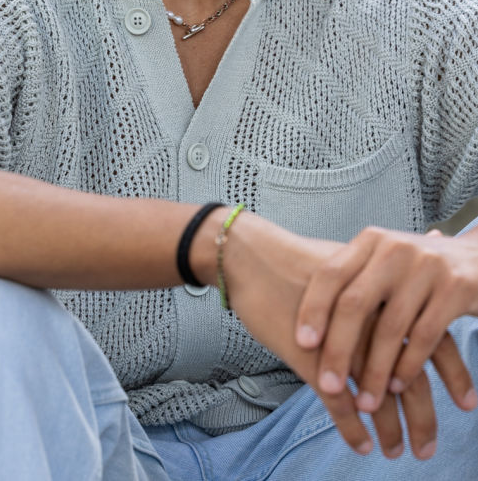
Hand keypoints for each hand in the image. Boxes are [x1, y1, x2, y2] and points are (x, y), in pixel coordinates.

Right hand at [219, 213, 438, 457]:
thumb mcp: (349, 266)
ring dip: (390, 430)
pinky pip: (338, 402)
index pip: (433, 337)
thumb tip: (424, 264)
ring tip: (397, 452)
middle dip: (424, 417)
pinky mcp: (310, 355)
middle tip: (429, 448)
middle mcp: (369, 318)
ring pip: (377, 395)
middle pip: (410, 375)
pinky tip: (362, 445)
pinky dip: (352, 430)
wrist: (253, 258)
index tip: (468, 403)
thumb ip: (385, 280)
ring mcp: (340, 339)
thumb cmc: (298, 265)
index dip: (453, 372)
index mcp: (383, 293)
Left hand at [294, 226, 477, 424]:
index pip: (331, 273)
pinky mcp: (455, 288)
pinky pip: (423, 338)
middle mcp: (395, 248)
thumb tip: (305, 326)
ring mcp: (426, 266)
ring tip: (365, 403)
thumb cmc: (420, 270)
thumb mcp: (385, 263)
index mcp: (371, 240)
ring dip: (375, 372)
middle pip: (355, 304)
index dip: (313, 308)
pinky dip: (407, 367)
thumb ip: (355, 282)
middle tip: (327, 386)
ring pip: (390, 328)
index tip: (301, 343)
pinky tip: (396, 388)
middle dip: (338, 349)